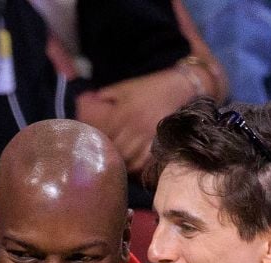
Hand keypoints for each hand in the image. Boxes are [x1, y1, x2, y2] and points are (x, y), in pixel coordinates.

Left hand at [87, 66, 209, 172]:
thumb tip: (92, 99)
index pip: (105, 133)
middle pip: (116, 148)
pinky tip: (133, 166)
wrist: (178, 87)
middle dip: (109, 153)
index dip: (99, 141)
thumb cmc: (150, 87)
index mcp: (122, 113)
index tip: (95, 144)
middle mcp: (133, 126)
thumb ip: (107, 94)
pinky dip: (137, 165)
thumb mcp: (126, 87)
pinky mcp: (159, 141)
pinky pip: (145, 159)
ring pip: (129, 156)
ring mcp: (147, 135)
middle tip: (105, 157)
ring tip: (118, 163)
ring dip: (122, 161)